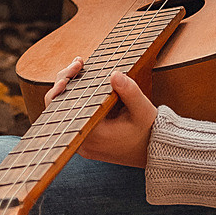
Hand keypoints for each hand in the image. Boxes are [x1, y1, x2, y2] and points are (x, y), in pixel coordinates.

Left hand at [43, 58, 158, 168]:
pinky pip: (75, 118)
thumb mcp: (143, 110)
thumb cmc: (149, 131)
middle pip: (59, 110)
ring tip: (78, 68)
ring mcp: (84, 143)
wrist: (156, 151)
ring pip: (65, 114)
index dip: (61, 86)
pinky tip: (82, 82)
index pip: (63, 110)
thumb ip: (129, 92)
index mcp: (92, 136)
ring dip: (70, 90)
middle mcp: (83, 143)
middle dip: (65, 83)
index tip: (73, 69)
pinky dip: (76, 100)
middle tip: (77, 64)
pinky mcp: (88, 140)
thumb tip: (115, 74)